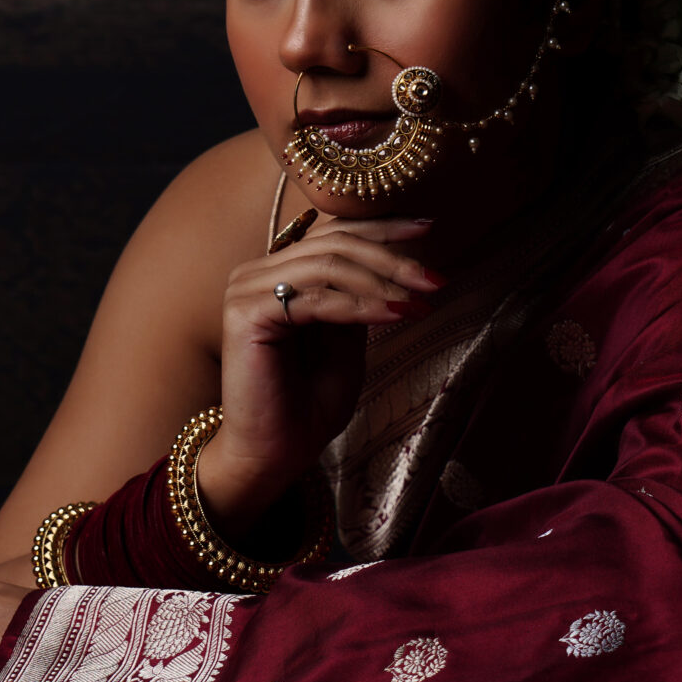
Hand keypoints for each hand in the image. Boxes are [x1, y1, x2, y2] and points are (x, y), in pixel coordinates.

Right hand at [200, 216, 443, 534]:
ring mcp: (246, 291)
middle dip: (392, 258)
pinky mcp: (246, 314)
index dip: (382, 227)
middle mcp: (255, 273)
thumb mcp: (345, 343)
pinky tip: (393, 315)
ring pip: (328, 265)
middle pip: (334, 242)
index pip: (332, 233)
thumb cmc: (306, 406)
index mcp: (275, 273)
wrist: (272, 454)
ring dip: (382, 282)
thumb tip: (396, 265)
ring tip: (419, 302)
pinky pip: (316, 299)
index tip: (428, 227)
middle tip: (435, 279)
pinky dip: (360, 305)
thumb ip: (359, 300)